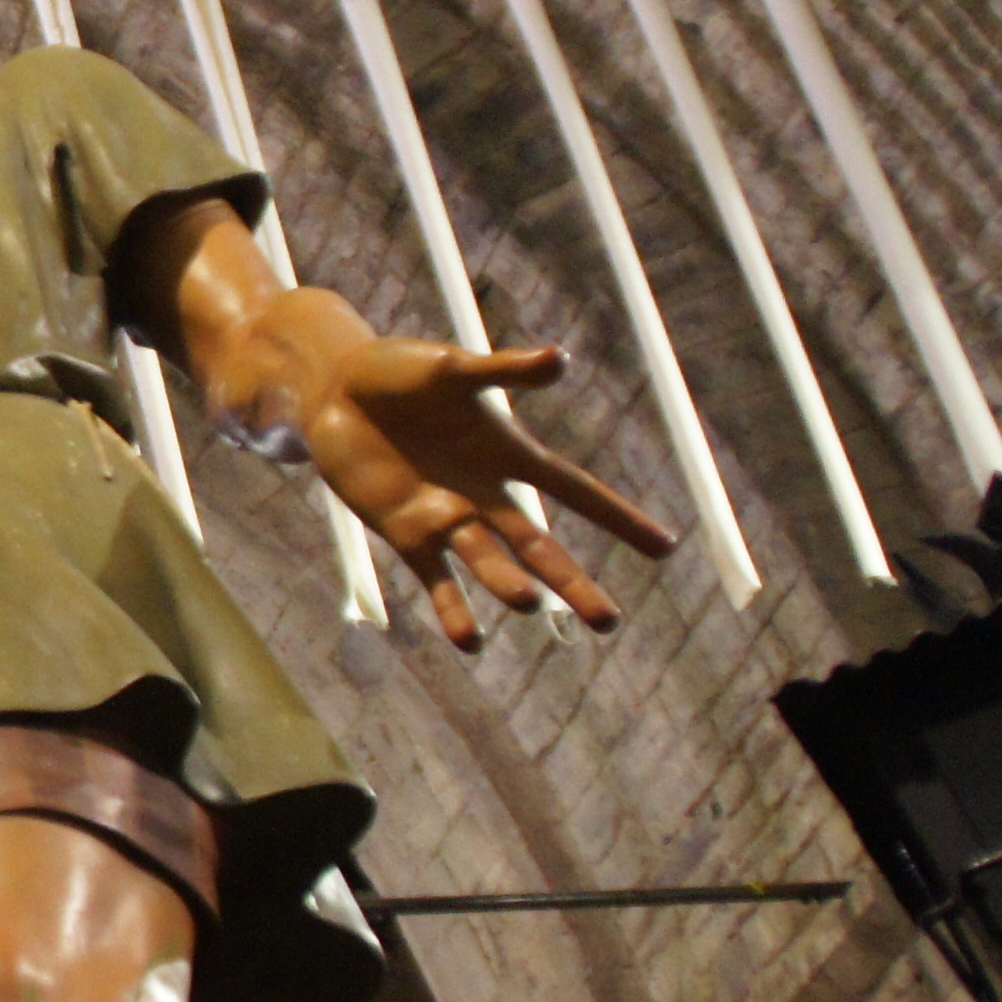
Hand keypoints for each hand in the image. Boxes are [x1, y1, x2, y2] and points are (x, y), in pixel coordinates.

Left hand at [290, 330, 678, 650]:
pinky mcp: (406, 531)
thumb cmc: (398, 371)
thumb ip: (503, 371)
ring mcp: (446, 516)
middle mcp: (485, 493)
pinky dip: (452, 607)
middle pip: (539, 547)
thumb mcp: (451, 368)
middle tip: (608, 623)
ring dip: (508, 583)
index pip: (576, 491)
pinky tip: (469, 642)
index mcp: (508, 453)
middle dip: (573, 583)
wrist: (335, 389)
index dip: (619, 518)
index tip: (666, 548)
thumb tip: (561, 359)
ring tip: (528, 603)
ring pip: (489, 561)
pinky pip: (435, 577)